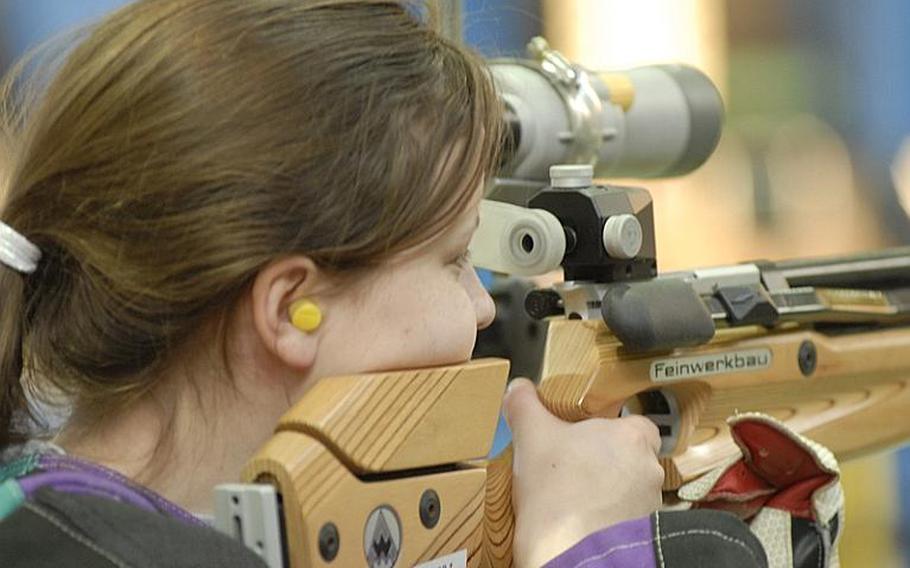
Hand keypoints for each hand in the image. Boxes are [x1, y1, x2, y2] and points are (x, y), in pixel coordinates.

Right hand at [503, 378, 663, 567]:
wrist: (568, 551)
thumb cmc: (556, 490)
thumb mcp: (531, 436)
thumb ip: (524, 405)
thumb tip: (518, 388)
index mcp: (631, 436)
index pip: (633, 423)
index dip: (607, 429)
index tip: (584, 436)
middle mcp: (649, 468)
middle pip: (628, 456)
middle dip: (603, 461)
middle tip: (571, 467)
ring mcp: (648, 503)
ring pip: (628, 488)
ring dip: (605, 491)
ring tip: (571, 497)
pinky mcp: (641, 532)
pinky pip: (624, 517)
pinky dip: (606, 517)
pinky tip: (578, 519)